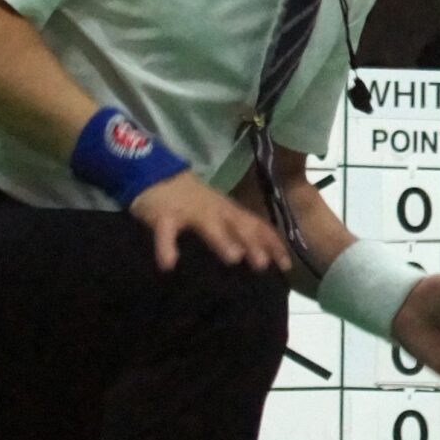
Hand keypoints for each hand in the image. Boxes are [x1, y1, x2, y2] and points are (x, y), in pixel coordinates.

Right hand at [128, 173, 288, 273]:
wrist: (153, 173)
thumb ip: (235, 230)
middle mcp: (214, 210)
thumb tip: (260, 257)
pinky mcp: (163, 215)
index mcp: (229, 210)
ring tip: (233, 258)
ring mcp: (189, 211)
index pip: (257, 225)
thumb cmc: (190, 200)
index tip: (286, 266)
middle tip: (264, 265)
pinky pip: (164, 232)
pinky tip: (168, 264)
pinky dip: (166, 247)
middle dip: (253, 243)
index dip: (272, 244)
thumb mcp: (217, 213)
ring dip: (221, 239)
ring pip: (208, 224)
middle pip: (238, 225)